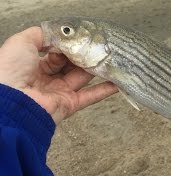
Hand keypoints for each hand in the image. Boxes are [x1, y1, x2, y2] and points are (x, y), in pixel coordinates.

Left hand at [0, 27, 117, 123]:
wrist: (13, 102)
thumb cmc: (12, 71)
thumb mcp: (22, 42)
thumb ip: (41, 35)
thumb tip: (59, 34)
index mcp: (35, 66)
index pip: (58, 53)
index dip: (69, 45)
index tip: (81, 38)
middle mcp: (48, 79)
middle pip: (72, 65)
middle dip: (84, 55)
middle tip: (97, 46)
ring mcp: (60, 92)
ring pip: (83, 77)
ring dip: (96, 68)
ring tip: (110, 58)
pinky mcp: (70, 104)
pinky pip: (91, 96)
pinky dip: (105, 90)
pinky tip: (116, 82)